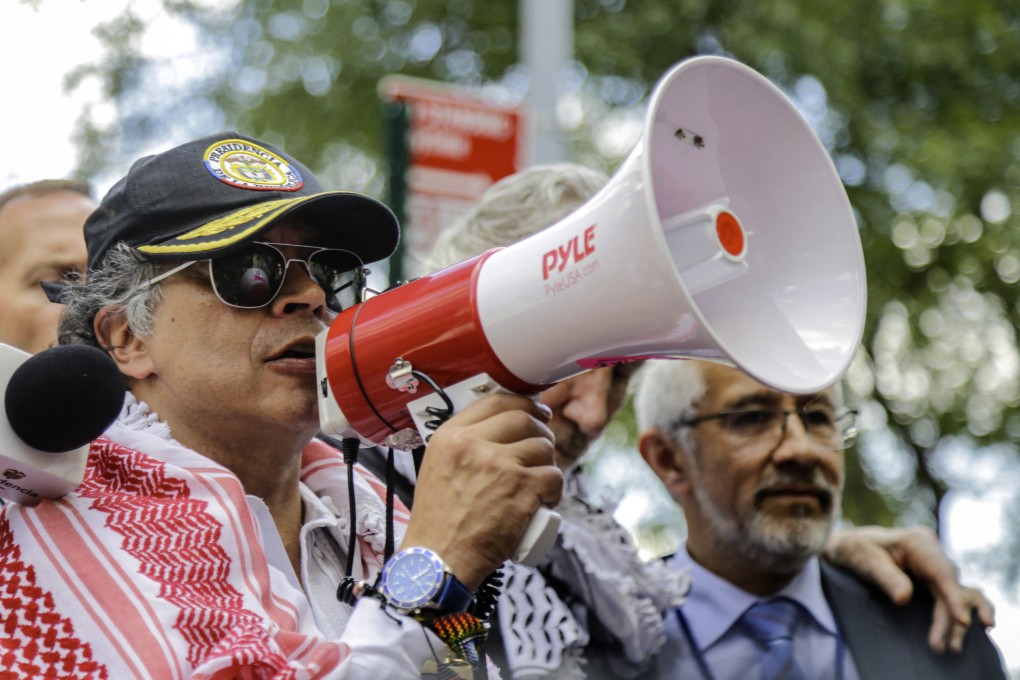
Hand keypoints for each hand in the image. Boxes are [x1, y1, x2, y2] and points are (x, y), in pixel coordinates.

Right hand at [401, 393, 562, 588]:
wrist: (438, 560)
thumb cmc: (439, 521)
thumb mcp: (437, 467)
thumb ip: (463, 445)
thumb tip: (498, 430)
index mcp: (451, 437)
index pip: (497, 401)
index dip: (524, 403)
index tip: (536, 412)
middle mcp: (474, 445)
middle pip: (525, 419)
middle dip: (541, 432)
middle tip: (541, 450)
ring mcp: (500, 465)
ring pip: (544, 447)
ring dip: (548, 464)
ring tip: (538, 483)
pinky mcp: (522, 489)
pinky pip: (554, 476)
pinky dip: (555, 490)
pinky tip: (545, 500)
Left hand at [823, 526, 994, 652]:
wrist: (848, 547)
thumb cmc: (856, 550)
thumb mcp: (866, 561)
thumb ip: (886, 578)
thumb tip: (904, 598)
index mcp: (919, 542)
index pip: (942, 571)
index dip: (954, 597)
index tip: (961, 620)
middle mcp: (932, 552)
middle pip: (949, 587)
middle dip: (949, 617)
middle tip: (940, 646)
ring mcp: (932, 565)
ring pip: (950, 595)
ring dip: (950, 621)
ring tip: (947, 647)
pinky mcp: (930, 578)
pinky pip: (945, 598)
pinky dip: (948, 615)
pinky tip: (951, 634)